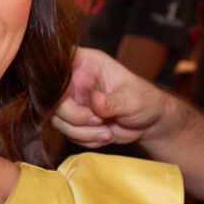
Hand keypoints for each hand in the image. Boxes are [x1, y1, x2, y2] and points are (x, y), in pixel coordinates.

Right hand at [53, 48, 169, 147]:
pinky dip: (87, 140)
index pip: (60, 65)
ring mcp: (72, 100)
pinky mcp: (73, 119)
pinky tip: (106, 135)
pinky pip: (68, 134)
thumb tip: (95, 101)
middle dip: (76, 118)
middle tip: (100, 121)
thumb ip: (112, 102)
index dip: (60, 83)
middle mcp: (74, 80)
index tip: (76, 100)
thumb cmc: (144, 101)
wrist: (148, 122)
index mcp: (86, 63)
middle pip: (54, 99)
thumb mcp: (132, 100)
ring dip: (83, 133)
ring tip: (107, 133)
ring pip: (58, 120)